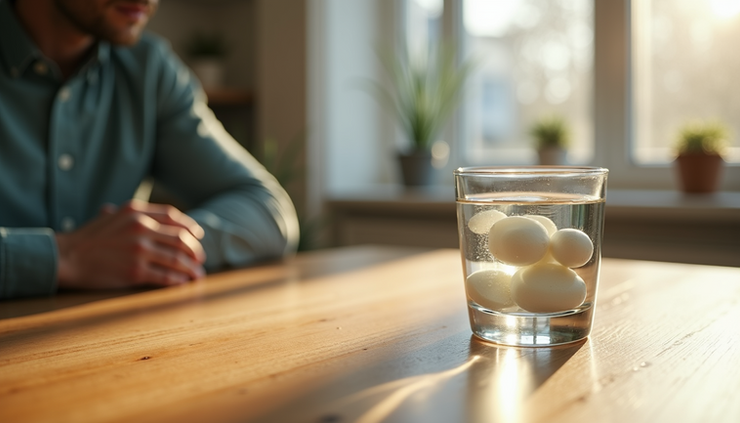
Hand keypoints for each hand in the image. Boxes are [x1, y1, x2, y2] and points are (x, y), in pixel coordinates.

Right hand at [55, 200, 206, 289]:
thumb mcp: (111, 216)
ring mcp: (139, 250)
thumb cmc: (88, 238)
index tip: (198, 235)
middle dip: (195, 251)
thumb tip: (151, 216)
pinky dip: (177, 280)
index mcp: (136, 212)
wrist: (67, 257)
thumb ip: (132, 214)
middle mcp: (141, 228)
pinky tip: (182, 283)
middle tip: (200, 259)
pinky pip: (165, 276)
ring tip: (197, 274)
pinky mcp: (135, 271)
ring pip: (177, 259)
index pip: (174, 217)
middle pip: (181, 239)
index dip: (190, 227)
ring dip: (191, 269)